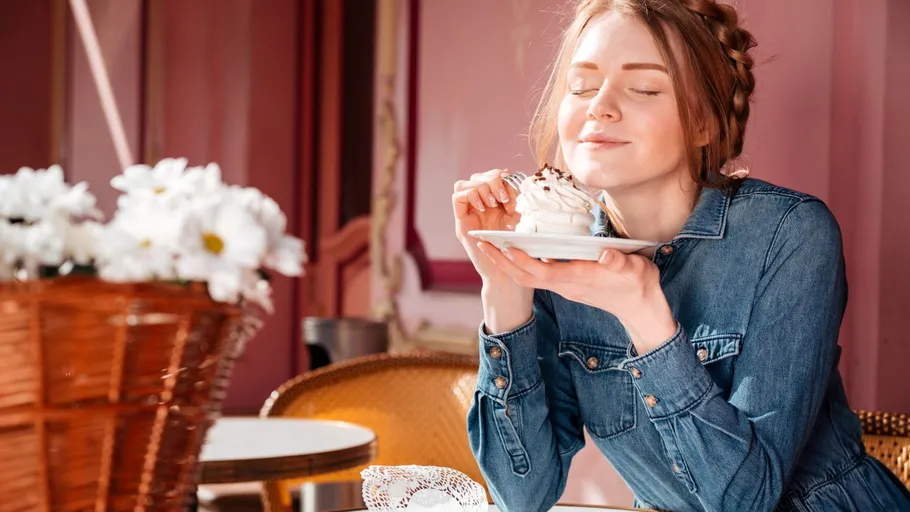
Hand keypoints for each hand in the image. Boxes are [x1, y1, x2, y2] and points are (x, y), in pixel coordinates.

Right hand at [453, 169, 532, 332]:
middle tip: (503, 196)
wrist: (511, 273)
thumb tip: (516, 178)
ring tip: (495, 203)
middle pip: (475, 177)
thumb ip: (517, 199)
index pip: (488, 176)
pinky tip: (485, 207)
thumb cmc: (521, 248)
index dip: (498, 174)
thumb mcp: (522, 218)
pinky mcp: (461, 223)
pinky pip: (457, 198)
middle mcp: (479, 207)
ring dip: (480, 188)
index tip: (510, 180)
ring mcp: (468, 215)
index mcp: (494, 204)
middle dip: (490, 180)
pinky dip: (470, 195)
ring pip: (463, 184)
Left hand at [477, 243, 677, 352]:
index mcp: (578, 279)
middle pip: (526, 276)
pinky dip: (522, 264)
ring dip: (508, 263)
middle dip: (502, 261)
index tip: (505, 246)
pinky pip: (538, 276)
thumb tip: (605, 253)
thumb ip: (619, 262)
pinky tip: (517, 250)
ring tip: (491, 244)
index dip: (522, 260)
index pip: (542, 272)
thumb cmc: (639, 286)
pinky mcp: (568, 284)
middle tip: (481, 242)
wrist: (643, 310)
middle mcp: (566, 285)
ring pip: (529, 277)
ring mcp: (565, 286)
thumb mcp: (636, 270)